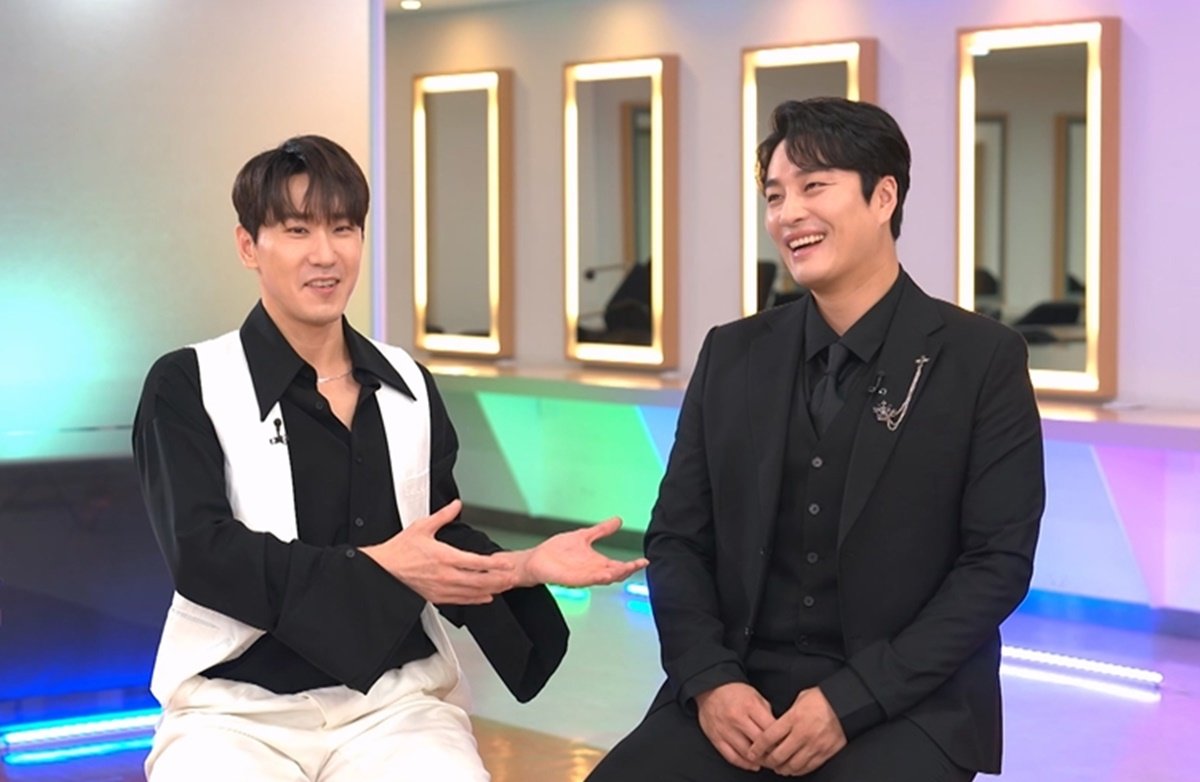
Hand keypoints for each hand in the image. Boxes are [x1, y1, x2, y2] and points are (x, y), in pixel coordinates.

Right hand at [360, 500, 516, 604]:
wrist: (383, 569)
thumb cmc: (400, 550)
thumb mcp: (422, 527)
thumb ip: (443, 516)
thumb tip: (455, 505)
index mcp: (444, 557)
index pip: (476, 562)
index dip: (494, 564)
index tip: (507, 563)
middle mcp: (445, 575)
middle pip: (479, 580)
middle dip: (498, 580)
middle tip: (513, 578)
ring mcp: (441, 589)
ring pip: (472, 593)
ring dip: (491, 590)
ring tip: (504, 587)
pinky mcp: (436, 597)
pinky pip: (461, 601)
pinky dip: (476, 600)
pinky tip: (485, 598)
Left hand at [499, 517, 648, 587]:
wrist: (536, 559)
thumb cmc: (557, 551)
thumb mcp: (584, 536)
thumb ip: (601, 530)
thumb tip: (617, 520)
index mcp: (597, 562)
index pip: (618, 566)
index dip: (632, 564)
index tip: (645, 561)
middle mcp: (591, 571)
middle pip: (614, 574)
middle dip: (627, 570)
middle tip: (639, 565)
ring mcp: (581, 576)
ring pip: (602, 578)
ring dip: (614, 575)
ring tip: (626, 569)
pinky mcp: (569, 579)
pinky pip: (584, 580)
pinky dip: (595, 578)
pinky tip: (603, 574)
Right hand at [695, 682, 774, 771]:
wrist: (709, 689)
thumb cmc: (735, 692)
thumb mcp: (755, 695)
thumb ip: (767, 713)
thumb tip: (778, 731)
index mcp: (749, 705)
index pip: (770, 729)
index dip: (780, 739)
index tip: (785, 744)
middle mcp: (737, 718)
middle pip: (759, 743)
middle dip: (771, 752)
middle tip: (779, 756)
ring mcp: (725, 730)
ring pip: (746, 753)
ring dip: (759, 760)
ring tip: (767, 761)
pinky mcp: (716, 738)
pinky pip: (732, 756)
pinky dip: (744, 764)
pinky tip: (753, 764)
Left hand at [749, 687, 845, 775]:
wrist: (846, 703)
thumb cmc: (821, 698)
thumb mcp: (799, 700)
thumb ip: (787, 715)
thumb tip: (776, 728)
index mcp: (794, 718)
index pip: (769, 737)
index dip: (758, 747)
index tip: (752, 752)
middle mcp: (803, 733)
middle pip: (779, 755)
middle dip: (768, 761)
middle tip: (764, 762)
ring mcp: (815, 745)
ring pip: (793, 765)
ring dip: (782, 768)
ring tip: (778, 767)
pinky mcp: (826, 752)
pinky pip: (809, 767)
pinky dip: (798, 770)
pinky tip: (793, 768)